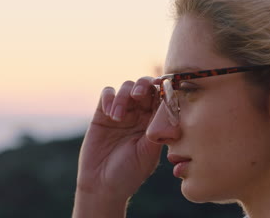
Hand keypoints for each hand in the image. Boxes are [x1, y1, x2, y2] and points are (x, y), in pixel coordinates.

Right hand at [76, 77, 163, 200]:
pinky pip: (107, 93)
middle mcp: (139, 115)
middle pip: (144, 86)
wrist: (102, 185)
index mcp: (154, 122)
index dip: (162, 88)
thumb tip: (168, 108)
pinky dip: (110, 98)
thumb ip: (157, 130)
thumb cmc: (129, 174)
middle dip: (142, 85)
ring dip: (123, 96)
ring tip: (118, 118)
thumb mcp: (148, 153)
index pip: (161, 97)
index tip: (162, 85)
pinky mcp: (102, 114)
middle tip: (138, 95)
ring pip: (126, 87)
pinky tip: (110, 115)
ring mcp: (121, 113)